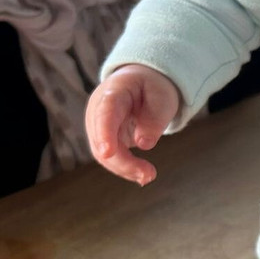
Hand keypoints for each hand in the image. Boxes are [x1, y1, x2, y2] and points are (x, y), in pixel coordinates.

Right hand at [85, 64, 180, 185]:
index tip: (107, 152)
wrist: (141, 83)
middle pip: (102, 139)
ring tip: (149, 175)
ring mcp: (98, 125)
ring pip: (103, 153)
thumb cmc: (152, 88)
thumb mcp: (162, 97)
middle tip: (149, 175)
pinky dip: (125, 168)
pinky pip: (110, 157)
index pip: (105, 113)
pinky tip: (142, 175)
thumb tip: (143, 144)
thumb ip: (154, 119)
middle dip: (122, 161)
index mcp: (113, 92)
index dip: (105, 133)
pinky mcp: (104, 138)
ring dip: (125, 168)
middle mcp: (98, 109)